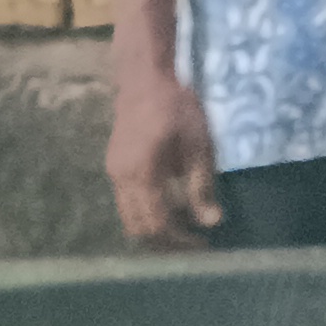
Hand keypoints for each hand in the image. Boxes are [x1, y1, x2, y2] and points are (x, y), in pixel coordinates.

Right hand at [106, 71, 225, 248]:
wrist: (145, 78)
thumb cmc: (176, 107)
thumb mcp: (198, 145)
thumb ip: (202, 185)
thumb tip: (211, 222)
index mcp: (143, 174)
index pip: (158, 224)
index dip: (180, 241)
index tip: (203, 246)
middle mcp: (121, 178)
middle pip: (139, 229)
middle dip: (166, 243)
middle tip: (193, 246)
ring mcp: (114, 173)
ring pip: (129, 220)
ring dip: (154, 231)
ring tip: (183, 231)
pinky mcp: (114, 167)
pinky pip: (127, 204)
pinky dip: (146, 214)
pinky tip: (170, 209)